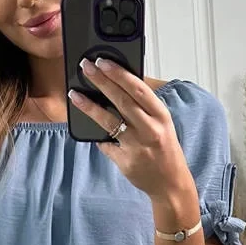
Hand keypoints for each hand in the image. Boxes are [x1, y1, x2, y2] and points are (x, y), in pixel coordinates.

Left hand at [69, 58, 193, 200]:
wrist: (171, 183)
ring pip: (109, 121)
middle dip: (101, 81)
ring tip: (74, 95)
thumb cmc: (164, 149)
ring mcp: (137, 146)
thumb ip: (144, 107)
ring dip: (89, 106)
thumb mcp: (162, 123)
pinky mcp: (125, 161)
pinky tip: (87, 126)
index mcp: (161, 115)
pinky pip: (106, 144)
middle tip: (85, 67)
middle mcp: (150, 129)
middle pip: (121, 100)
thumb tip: (118, 85)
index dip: (119, 73)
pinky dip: (97, 135)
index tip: (103, 62)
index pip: (138, 88)